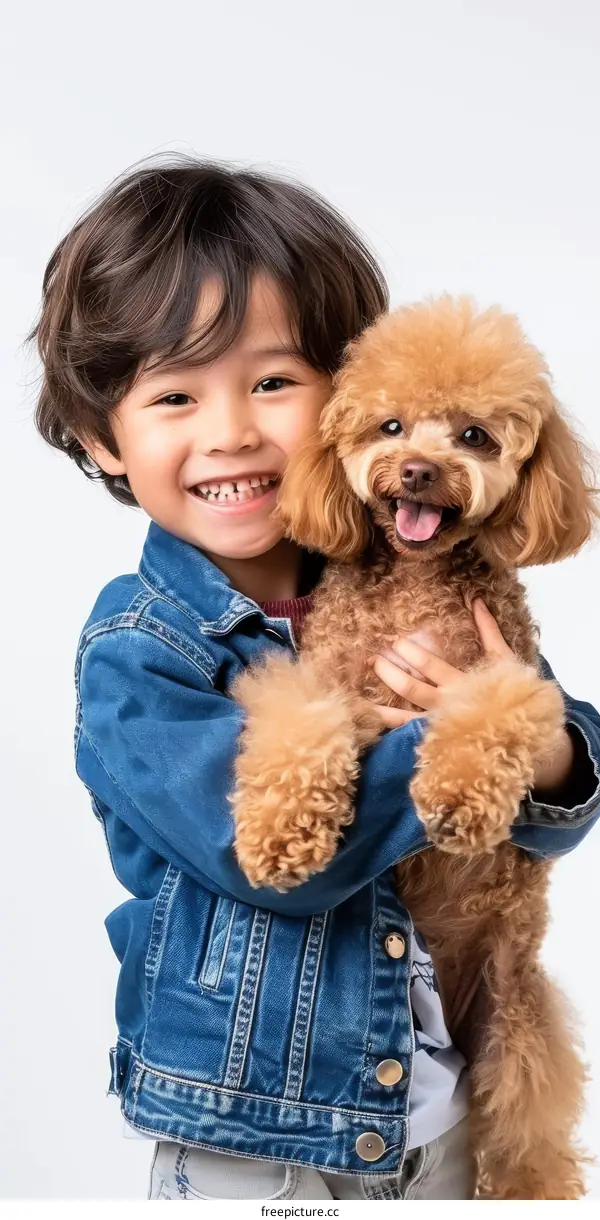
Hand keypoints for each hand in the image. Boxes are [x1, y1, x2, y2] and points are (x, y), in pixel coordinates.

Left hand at [371, 599, 511, 726]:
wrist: (527, 730)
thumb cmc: (514, 692)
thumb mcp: (503, 659)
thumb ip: (488, 630)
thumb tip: (476, 600)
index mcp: (462, 682)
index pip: (430, 665)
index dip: (410, 652)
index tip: (395, 641)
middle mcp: (448, 704)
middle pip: (411, 688)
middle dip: (390, 673)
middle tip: (375, 659)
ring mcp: (440, 724)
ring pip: (403, 718)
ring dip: (380, 708)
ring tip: (359, 699)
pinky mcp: (435, 740)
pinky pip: (409, 736)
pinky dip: (390, 730)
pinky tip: (371, 725)